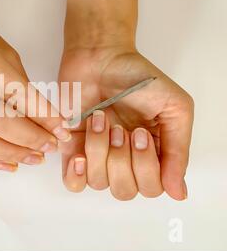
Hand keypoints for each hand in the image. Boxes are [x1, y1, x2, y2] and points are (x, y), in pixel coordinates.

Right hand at [0, 4, 70, 170]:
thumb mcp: (0, 48)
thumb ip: (19, 86)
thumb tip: (44, 124)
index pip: (8, 88)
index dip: (39, 113)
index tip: (61, 129)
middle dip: (24, 138)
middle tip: (48, 147)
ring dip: (5, 153)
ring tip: (31, 158)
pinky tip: (5, 162)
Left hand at [59, 47, 193, 199]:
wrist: (100, 57)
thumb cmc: (138, 78)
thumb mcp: (174, 108)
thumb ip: (177, 150)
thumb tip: (178, 192)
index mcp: (151, 154)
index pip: (151, 187)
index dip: (145, 167)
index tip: (139, 132)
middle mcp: (124, 160)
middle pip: (125, 190)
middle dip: (121, 159)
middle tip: (120, 128)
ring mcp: (97, 156)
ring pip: (99, 182)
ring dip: (99, 150)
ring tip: (99, 120)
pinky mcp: (72, 148)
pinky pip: (72, 182)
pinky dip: (76, 174)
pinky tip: (79, 154)